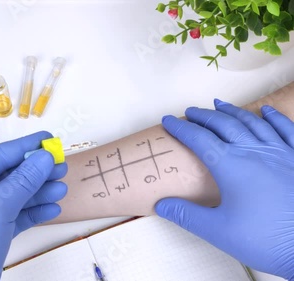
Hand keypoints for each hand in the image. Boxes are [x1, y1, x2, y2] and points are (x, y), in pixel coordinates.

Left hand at [0, 131, 67, 280]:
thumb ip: (23, 180)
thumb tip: (44, 157)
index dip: (25, 147)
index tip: (48, 140)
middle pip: (9, 175)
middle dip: (36, 170)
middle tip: (60, 165)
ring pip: (16, 196)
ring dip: (39, 191)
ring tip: (61, 187)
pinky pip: (17, 216)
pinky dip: (34, 212)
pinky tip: (52, 208)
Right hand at [156, 99, 293, 279]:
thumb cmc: (265, 239)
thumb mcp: (218, 231)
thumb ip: (186, 215)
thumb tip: (161, 205)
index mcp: (231, 165)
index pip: (199, 139)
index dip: (181, 128)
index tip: (168, 121)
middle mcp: (255, 152)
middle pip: (224, 125)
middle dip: (204, 116)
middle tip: (190, 111)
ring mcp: (281, 153)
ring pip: (252, 122)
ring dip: (233, 111)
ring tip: (219, 104)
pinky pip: (286, 130)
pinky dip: (274, 118)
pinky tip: (266, 111)